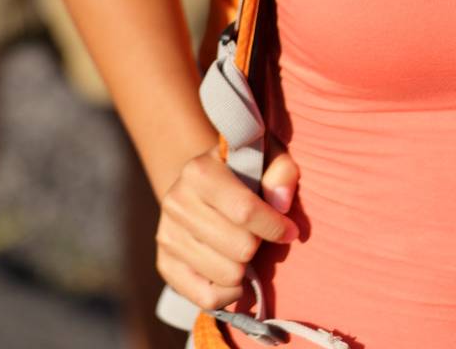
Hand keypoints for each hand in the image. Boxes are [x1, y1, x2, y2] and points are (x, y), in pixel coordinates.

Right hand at [156, 141, 299, 314]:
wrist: (201, 187)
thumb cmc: (242, 172)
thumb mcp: (267, 157)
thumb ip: (281, 171)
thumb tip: (281, 203)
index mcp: (199, 171)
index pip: (244, 211)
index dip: (275, 226)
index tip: (290, 231)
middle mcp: (176, 202)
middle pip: (240, 247)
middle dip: (258, 245)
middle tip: (258, 235)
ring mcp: (166, 235)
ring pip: (227, 274)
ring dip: (245, 267)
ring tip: (242, 249)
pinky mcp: (165, 264)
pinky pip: (207, 298)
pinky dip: (229, 292)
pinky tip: (233, 274)